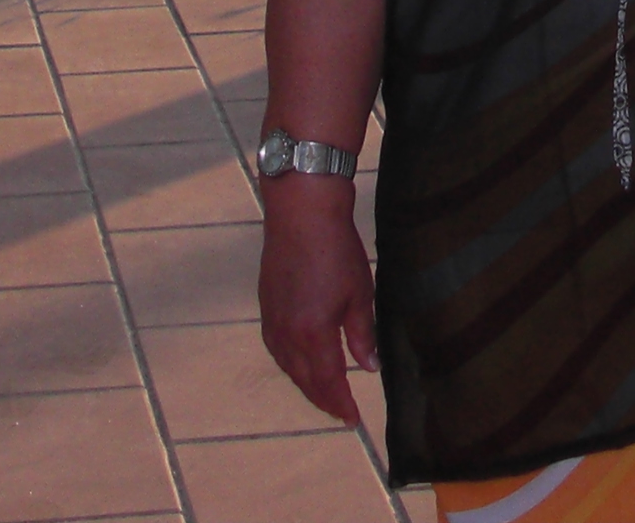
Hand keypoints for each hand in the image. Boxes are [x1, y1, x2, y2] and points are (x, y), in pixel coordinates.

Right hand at [257, 178, 375, 423]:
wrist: (301, 213)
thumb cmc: (336, 250)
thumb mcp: (358, 294)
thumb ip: (362, 335)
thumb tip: (368, 366)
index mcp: (313, 334)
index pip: (329, 382)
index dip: (341, 404)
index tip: (354, 419)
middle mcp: (287, 335)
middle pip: (305, 380)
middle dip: (324, 400)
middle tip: (341, 412)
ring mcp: (272, 322)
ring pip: (289, 367)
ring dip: (307, 384)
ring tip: (325, 393)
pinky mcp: (266, 308)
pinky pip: (278, 350)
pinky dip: (291, 364)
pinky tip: (301, 363)